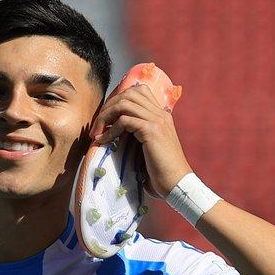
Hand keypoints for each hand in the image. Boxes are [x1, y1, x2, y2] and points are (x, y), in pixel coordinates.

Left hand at [91, 82, 191, 198]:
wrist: (177, 183)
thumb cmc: (162, 171)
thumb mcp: (149, 147)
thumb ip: (138, 134)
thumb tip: (116, 131)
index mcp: (161, 115)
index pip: (139, 91)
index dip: (118, 99)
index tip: (106, 117)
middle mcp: (160, 113)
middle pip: (129, 93)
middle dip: (108, 106)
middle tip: (97, 125)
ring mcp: (156, 121)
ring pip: (124, 103)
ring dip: (106, 116)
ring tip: (97, 132)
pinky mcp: (151, 131)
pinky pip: (124, 121)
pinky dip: (110, 130)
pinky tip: (104, 141)